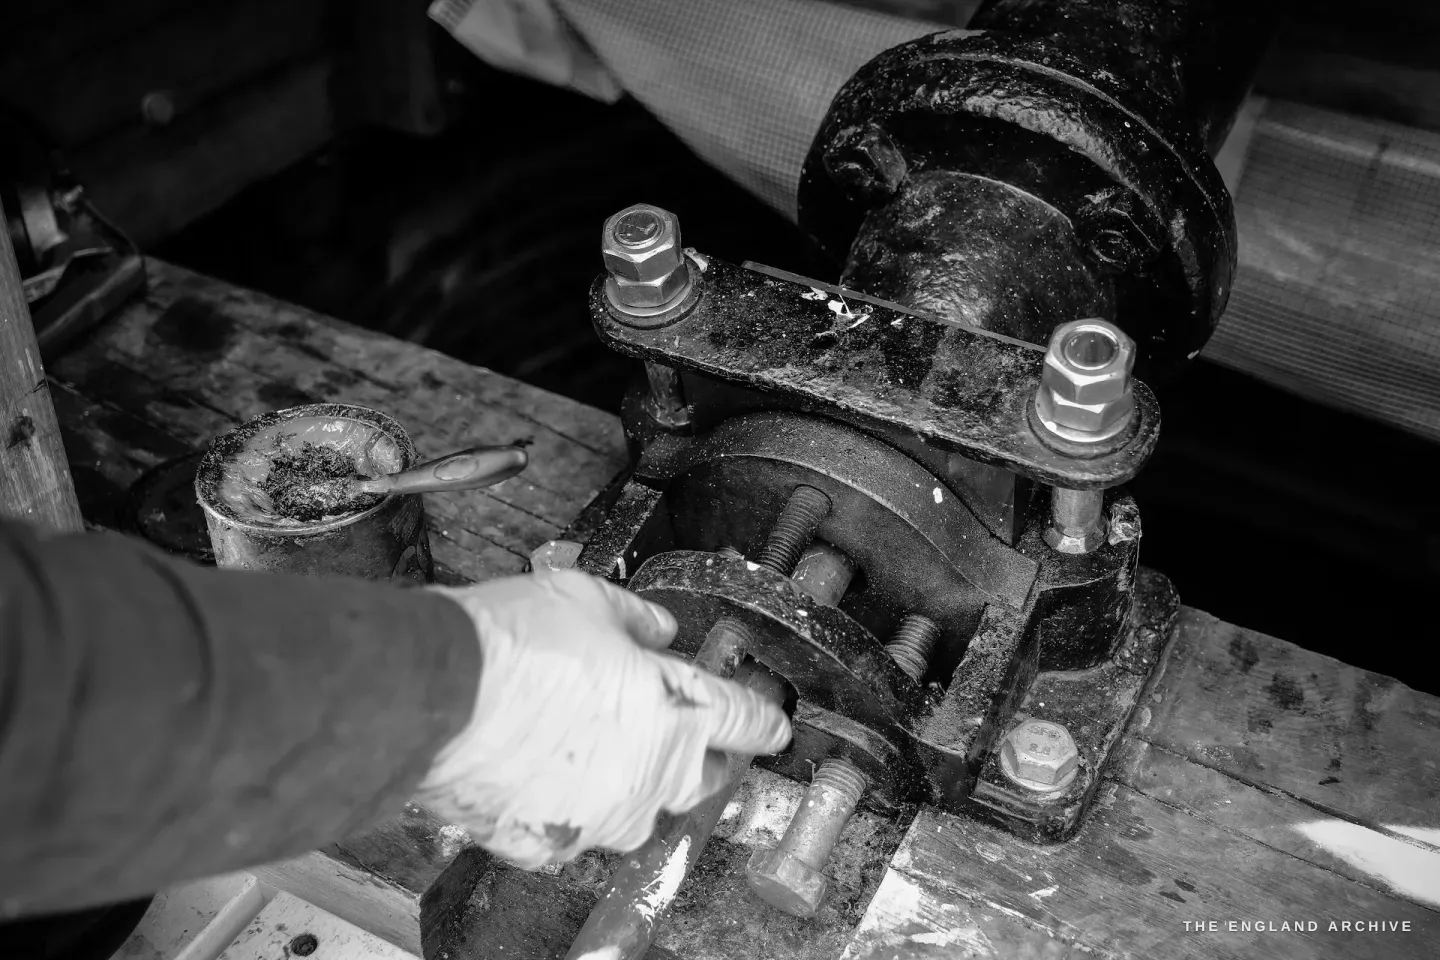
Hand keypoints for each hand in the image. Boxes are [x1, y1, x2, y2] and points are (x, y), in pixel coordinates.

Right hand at [417, 569, 791, 868]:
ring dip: (627, 779)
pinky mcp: (550, 844)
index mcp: (676, 711)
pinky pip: (575, 827)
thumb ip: (635, 619)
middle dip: (698, 757)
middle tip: (675, 730)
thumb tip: (657, 630)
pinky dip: (568, 802)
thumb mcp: (586, 600)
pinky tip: (541, 769)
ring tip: (588, 741)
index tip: (772, 725)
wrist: (431, 696)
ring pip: (636, 807)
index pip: (742, 722)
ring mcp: (602, 818)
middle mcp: (652, 776)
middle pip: (699, 777)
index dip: (762, 721)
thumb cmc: (510, 645)